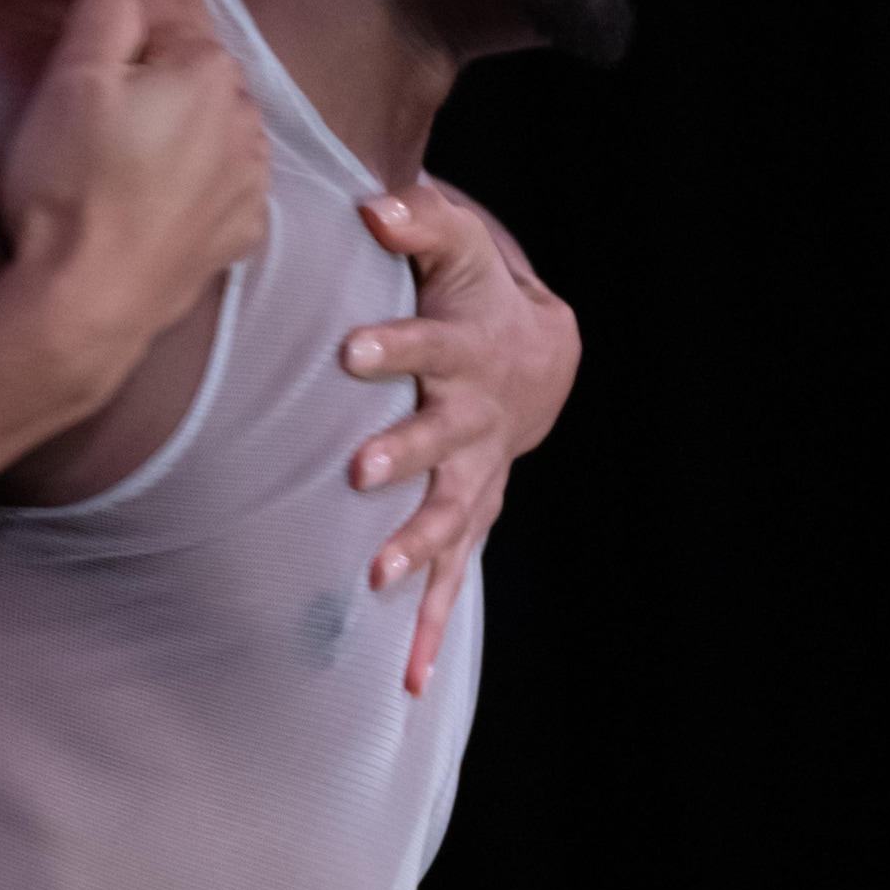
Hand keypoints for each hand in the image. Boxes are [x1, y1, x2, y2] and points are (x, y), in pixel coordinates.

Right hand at [0, 0, 270, 357]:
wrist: (86, 305)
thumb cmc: (70, 187)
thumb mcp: (73, 79)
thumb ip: (105, 10)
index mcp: (204, 69)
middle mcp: (241, 115)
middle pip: (196, 35)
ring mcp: (245, 176)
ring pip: (219, 93)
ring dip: (195, 50)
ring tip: (183, 8)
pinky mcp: (234, 228)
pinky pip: (227, 155)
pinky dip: (209, 123)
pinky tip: (204, 118)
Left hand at [339, 178, 580, 695]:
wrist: (540, 357)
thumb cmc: (477, 294)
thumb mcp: (461, 244)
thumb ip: (419, 220)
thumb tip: (370, 206)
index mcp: (464, 351)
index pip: (427, 343)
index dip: (394, 344)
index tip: (350, 348)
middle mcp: (472, 421)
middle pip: (438, 439)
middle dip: (403, 455)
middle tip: (359, 470)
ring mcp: (475, 477)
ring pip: (449, 517)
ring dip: (417, 547)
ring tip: (377, 580)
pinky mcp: (470, 520)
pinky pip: (453, 580)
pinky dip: (432, 631)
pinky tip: (404, 682)